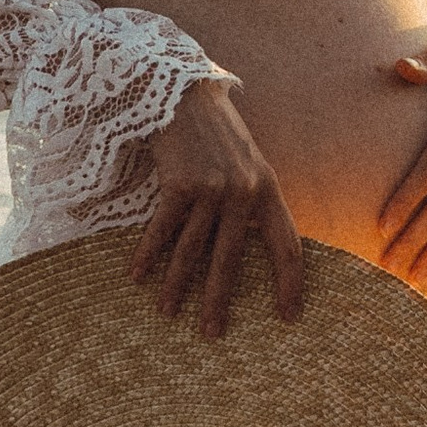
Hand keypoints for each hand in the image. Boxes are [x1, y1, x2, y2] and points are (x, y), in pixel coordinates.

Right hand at [126, 80, 305, 333]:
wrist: (183, 92)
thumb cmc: (215, 133)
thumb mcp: (248, 164)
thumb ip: (252, 200)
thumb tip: (250, 245)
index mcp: (268, 190)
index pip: (287, 246)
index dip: (290, 284)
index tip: (288, 317)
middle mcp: (243, 192)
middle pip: (232, 260)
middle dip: (218, 301)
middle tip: (211, 334)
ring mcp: (211, 188)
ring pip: (192, 251)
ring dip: (176, 286)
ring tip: (168, 314)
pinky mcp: (179, 183)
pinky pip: (162, 229)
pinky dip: (147, 254)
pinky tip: (136, 276)